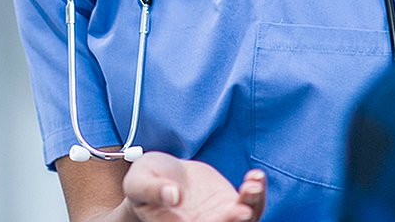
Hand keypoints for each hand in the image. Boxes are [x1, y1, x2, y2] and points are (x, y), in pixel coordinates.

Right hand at [123, 152, 267, 221]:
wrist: (160, 176)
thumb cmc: (145, 182)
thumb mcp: (138, 182)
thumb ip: (151, 190)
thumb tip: (172, 195)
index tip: (229, 214)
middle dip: (236, 221)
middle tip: (243, 208)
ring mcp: (220, 217)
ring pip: (246, 219)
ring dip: (253, 205)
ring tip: (253, 184)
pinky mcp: (230, 203)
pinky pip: (250, 203)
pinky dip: (256, 192)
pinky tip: (256, 176)